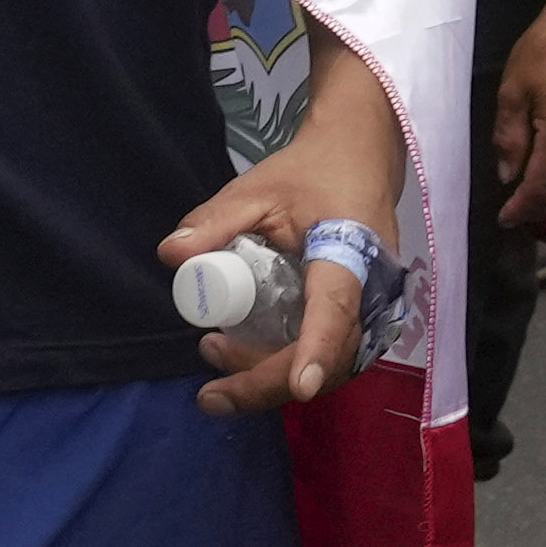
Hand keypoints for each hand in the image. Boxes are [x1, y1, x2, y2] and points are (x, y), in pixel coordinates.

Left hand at [168, 70, 415, 418]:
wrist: (359, 157)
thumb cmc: (309, 171)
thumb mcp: (255, 190)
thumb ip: (214, 221)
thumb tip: (170, 255)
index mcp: (349, 253)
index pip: (335, 310)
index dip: (316, 350)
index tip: (299, 387)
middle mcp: (372, 290)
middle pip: (330, 356)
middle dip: (269, 381)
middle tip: (210, 389)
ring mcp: (375, 308)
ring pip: (332, 365)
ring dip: (275, 377)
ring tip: (217, 355)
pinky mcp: (365, 316)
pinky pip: (332, 353)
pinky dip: (290, 364)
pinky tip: (247, 354)